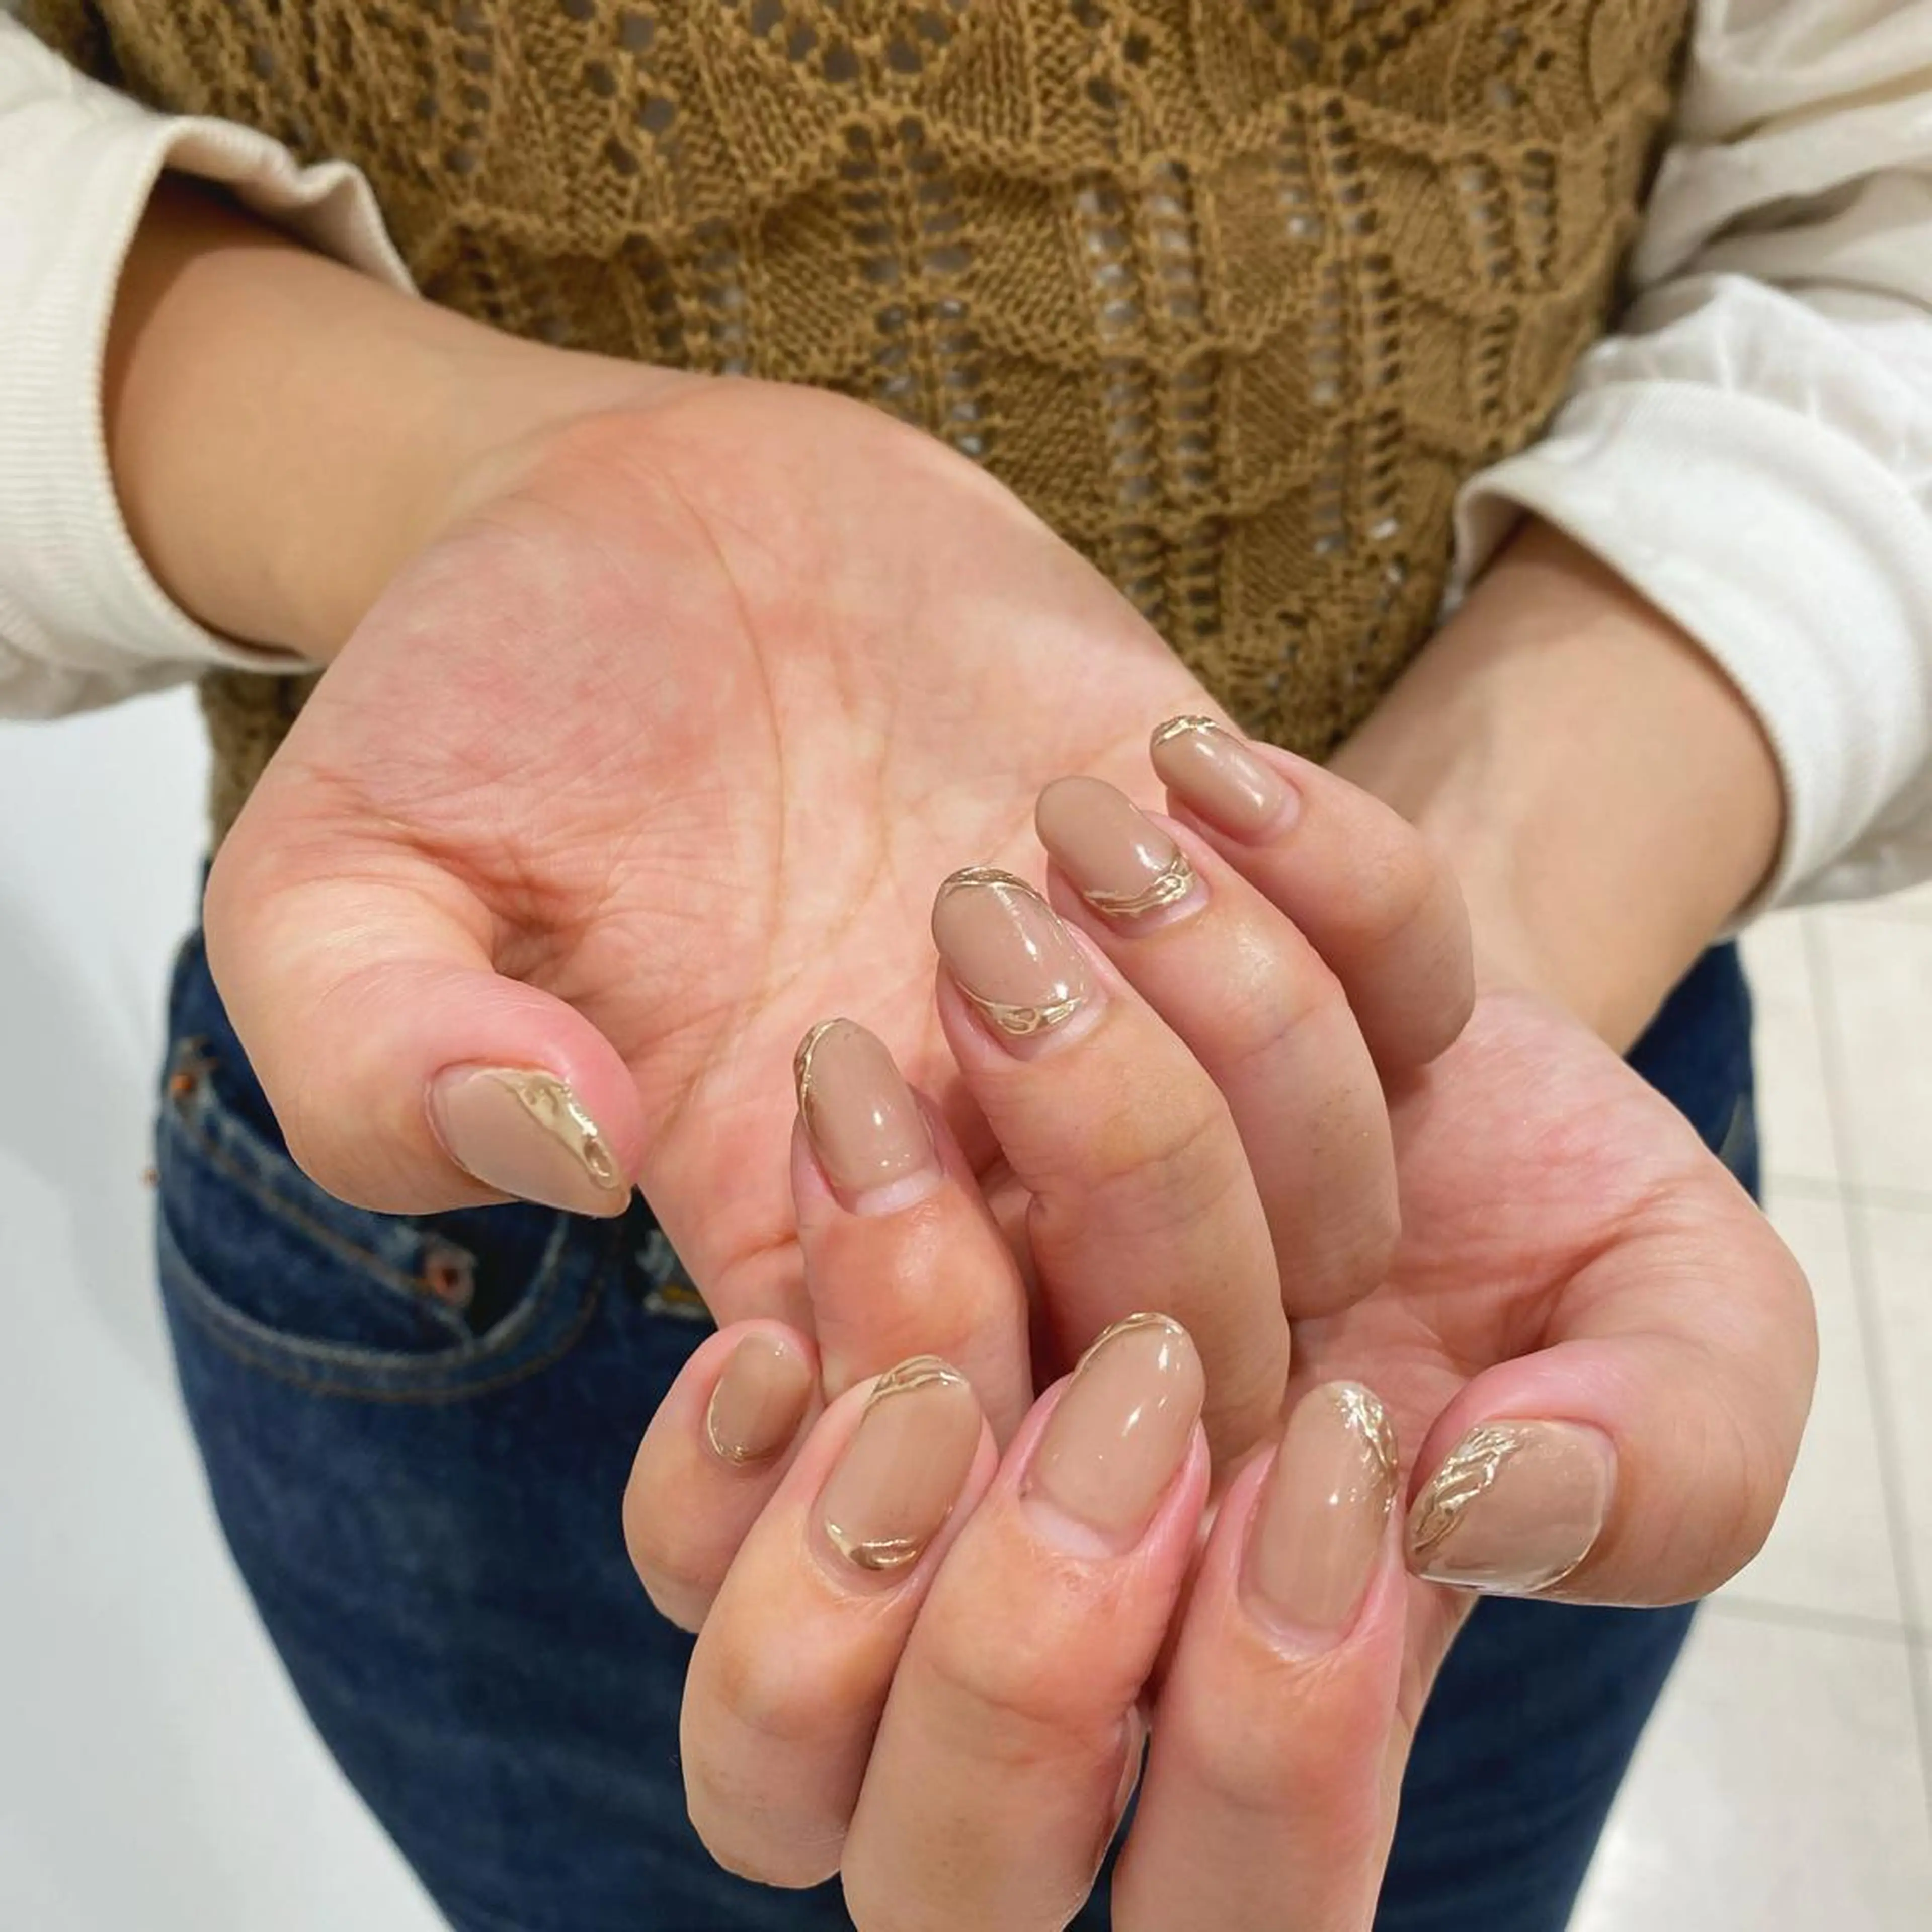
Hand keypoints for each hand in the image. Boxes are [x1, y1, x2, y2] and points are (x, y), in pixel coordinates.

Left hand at [624, 728, 1812, 1927]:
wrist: (1337, 1003)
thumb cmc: (1505, 1183)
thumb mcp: (1675, 1294)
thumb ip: (1672, 1450)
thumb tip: (1477, 1502)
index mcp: (1304, 1701)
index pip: (1240, 1909)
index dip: (1267, 1735)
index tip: (1336, 1431)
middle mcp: (1092, 1673)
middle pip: (959, 1865)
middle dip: (1033, 1635)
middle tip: (1135, 1364)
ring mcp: (915, 1571)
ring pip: (786, 1713)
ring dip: (870, 1461)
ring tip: (972, 1219)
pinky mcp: (792, 1443)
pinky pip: (681, 1547)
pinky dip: (725, 1442)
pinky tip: (814, 1274)